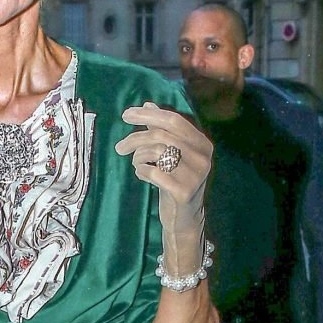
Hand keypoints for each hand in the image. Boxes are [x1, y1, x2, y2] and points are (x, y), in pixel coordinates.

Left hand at [115, 103, 212, 274]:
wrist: (183, 218)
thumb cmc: (175, 181)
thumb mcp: (172, 154)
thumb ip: (161, 129)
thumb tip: (148, 104)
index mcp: (202, 143)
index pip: (173, 120)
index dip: (148, 115)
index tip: (126, 115)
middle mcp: (203, 157)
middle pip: (161, 136)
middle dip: (135, 138)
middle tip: (119, 147)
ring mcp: (195, 175)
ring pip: (156, 152)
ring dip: (138, 156)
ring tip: (136, 164)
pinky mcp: (183, 191)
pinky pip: (153, 172)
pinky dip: (142, 171)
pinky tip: (143, 175)